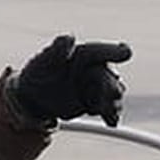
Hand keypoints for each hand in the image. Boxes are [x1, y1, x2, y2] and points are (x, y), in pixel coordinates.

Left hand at [10, 34, 131, 125]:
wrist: (34, 98)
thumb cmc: (37, 73)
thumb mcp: (43, 60)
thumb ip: (57, 48)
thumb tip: (69, 37)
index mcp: (84, 55)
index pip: (102, 51)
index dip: (115, 51)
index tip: (126, 52)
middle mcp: (94, 69)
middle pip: (111, 78)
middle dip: (111, 87)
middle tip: (109, 96)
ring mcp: (97, 87)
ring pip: (114, 95)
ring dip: (113, 103)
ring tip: (105, 111)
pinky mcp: (96, 103)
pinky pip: (109, 109)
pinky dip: (111, 115)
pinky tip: (111, 122)